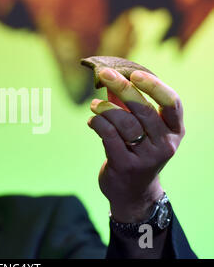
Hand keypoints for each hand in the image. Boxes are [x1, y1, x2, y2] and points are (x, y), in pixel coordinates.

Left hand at [87, 68, 184, 222]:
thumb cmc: (137, 152)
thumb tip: (112, 79)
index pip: (172, 103)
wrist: (133, 192)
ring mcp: (147, 157)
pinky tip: (92, 121)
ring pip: (125, 123)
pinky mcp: (126, 166)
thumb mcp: (144, 131)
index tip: (135, 73)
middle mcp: (165, 144)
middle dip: (123, 88)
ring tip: (94, 105)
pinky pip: (109, 136)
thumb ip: (131, 107)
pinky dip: (98, 123)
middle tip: (105, 74)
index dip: (154, 86)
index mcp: (175, 131)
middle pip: (144, 110)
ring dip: (106, 108)